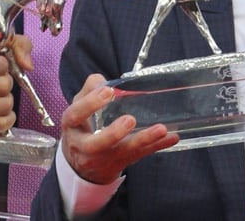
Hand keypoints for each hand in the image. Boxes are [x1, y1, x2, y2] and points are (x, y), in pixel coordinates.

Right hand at [61, 74, 178, 184]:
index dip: (90, 104)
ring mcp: (102, 158)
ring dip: (143, 140)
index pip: (75, 115)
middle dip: (113, 134)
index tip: (108, 91)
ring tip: (161, 129)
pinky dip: (157, 146)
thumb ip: (89, 91)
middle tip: (130, 119)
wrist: (80, 165)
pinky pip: (139, 155)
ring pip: (123, 152)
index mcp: (73, 126)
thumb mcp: (79, 108)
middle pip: (95, 145)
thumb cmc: (82, 128)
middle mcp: (84, 146)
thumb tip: (101, 80)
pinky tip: (172, 137)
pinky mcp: (119, 163)